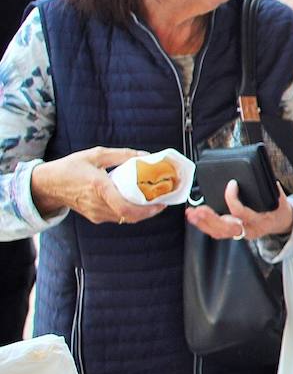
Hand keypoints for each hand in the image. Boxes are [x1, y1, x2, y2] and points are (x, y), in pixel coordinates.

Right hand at [30, 147, 164, 224]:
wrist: (48, 184)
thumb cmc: (71, 167)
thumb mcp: (96, 154)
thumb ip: (122, 155)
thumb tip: (145, 155)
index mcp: (99, 187)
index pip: (126, 208)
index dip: (147, 209)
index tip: (161, 203)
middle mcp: (98, 203)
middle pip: (130, 216)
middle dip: (150, 211)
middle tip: (162, 201)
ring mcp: (96, 213)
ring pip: (125, 219)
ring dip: (141, 212)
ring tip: (153, 201)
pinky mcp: (94, 217)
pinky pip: (117, 217)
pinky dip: (130, 212)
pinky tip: (136, 202)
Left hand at [185, 181, 292, 241]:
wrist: (281, 224)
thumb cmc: (280, 211)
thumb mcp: (282, 201)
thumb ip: (274, 191)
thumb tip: (267, 178)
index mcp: (260, 222)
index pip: (241, 213)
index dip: (233, 199)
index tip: (231, 184)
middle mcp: (249, 230)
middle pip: (226, 229)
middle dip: (210, 219)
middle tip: (199, 209)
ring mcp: (241, 234)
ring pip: (219, 233)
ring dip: (203, 223)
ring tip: (191, 213)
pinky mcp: (233, 233)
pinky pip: (217, 233)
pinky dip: (204, 226)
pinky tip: (195, 218)